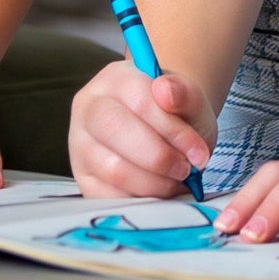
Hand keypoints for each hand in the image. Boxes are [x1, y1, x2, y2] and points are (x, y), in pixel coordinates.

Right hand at [70, 60, 215, 198]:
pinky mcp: (82, 178)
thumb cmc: (175, 116)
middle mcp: (89, 108)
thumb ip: (185, 93)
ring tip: (174, 181)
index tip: (198, 152)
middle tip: (186, 170)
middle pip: (115, 130)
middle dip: (159, 157)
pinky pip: (107, 197)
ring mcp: (80, 144)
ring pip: (112, 169)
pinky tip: (156, 193)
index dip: (172, 130)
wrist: (163, 135)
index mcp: (115, 79)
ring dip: (153, 183)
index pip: (140, 101)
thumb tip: (165, 91)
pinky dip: (139, 200)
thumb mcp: (190, 101)